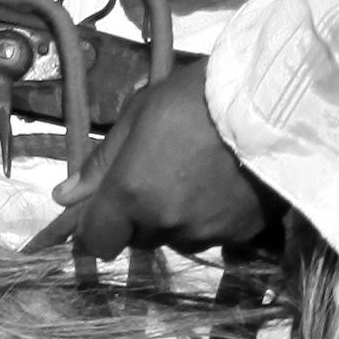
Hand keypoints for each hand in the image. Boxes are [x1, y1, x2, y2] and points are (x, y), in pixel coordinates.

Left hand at [37, 60, 273, 261]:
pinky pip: (214, 236)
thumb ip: (101, 162)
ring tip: (198, 176)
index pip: (97, 241)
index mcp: (131, 194)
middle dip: (140, 217)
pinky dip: (212, 219)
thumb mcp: (139, 115)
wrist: (273, 101)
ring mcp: (206, 232)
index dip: (97, 229)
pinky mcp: (242, 234)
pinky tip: (225, 186)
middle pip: (138, 238)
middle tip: (161, 175)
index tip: (107, 210)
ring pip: (177, 238)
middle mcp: (165, 223)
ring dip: (176, 220)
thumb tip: (64, 196)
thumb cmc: (196, 97)